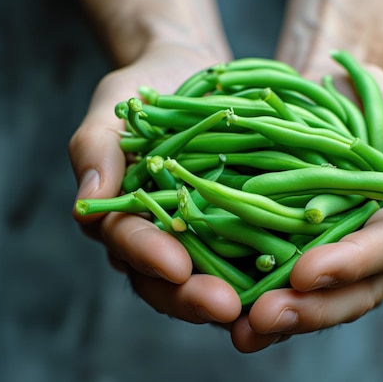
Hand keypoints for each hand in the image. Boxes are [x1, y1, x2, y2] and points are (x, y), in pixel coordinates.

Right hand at [69, 45, 242, 324]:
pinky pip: (253, 255)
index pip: (130, 244)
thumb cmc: (143, 91)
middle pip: (170, 282)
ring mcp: (205, 236)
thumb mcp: (112, 110)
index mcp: (125, 217)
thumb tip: (89, 200)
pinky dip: (270, 271)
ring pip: (215, 280)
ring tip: (264, 307)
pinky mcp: (243, 226)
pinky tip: (294, 279)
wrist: (189, 74)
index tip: (176, 265)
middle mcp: (163, 237)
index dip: (150, 256)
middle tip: (224, 307)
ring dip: (238, 297)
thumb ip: (96, 152)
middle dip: (195, 297)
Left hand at [229, 65, 382, 352]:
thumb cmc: (368, 105)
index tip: (306, 271)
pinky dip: (256, 308)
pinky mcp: (297, 266)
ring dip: (281, 320)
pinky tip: (232, 323)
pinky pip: (283, 294)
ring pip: (317, 305)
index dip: (350, 264)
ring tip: (244, 330)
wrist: (321, 99)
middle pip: (351, 294)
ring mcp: (335, 267)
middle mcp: (375, 257)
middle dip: (310, 308)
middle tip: (264, 315)